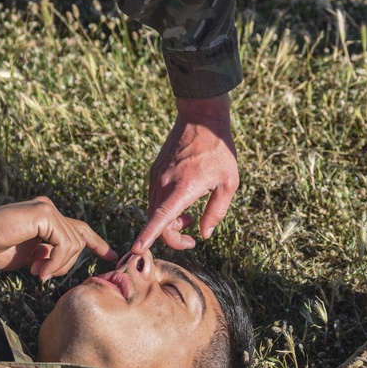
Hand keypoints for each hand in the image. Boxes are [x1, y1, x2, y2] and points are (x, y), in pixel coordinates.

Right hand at [0, 196, 116, 280]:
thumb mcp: (28, 256)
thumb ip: (47, 255)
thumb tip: (59, 264)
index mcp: (47, 219)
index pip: (80, 229)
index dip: (97, 243)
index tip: (112, 256)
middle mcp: (49, 210)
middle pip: (78, 240)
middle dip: (67, 265)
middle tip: (43, 275)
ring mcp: (47, 209)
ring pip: (74, 243)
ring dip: (59, 266)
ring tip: (38, 273)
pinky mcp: (44, 213)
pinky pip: (65, 243)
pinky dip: (56, 261)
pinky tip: (39, 269)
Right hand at [133, 96, 237, 252]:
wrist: (201, 118)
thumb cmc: (219, 150)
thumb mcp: (229, 183)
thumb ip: (216, 211)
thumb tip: (204, 233)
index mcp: (183, 188)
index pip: (161, 218)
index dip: (149, 235)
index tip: (137, 249)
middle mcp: (164, 184)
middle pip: (158, 223)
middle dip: (173, 236)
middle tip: (193, 237)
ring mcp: (156, 177)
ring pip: (155, 212)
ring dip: (170, 222)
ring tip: (192, 215)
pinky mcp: (155, 172)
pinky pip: (155, 198)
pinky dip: (166, 208)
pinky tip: (184, 199)